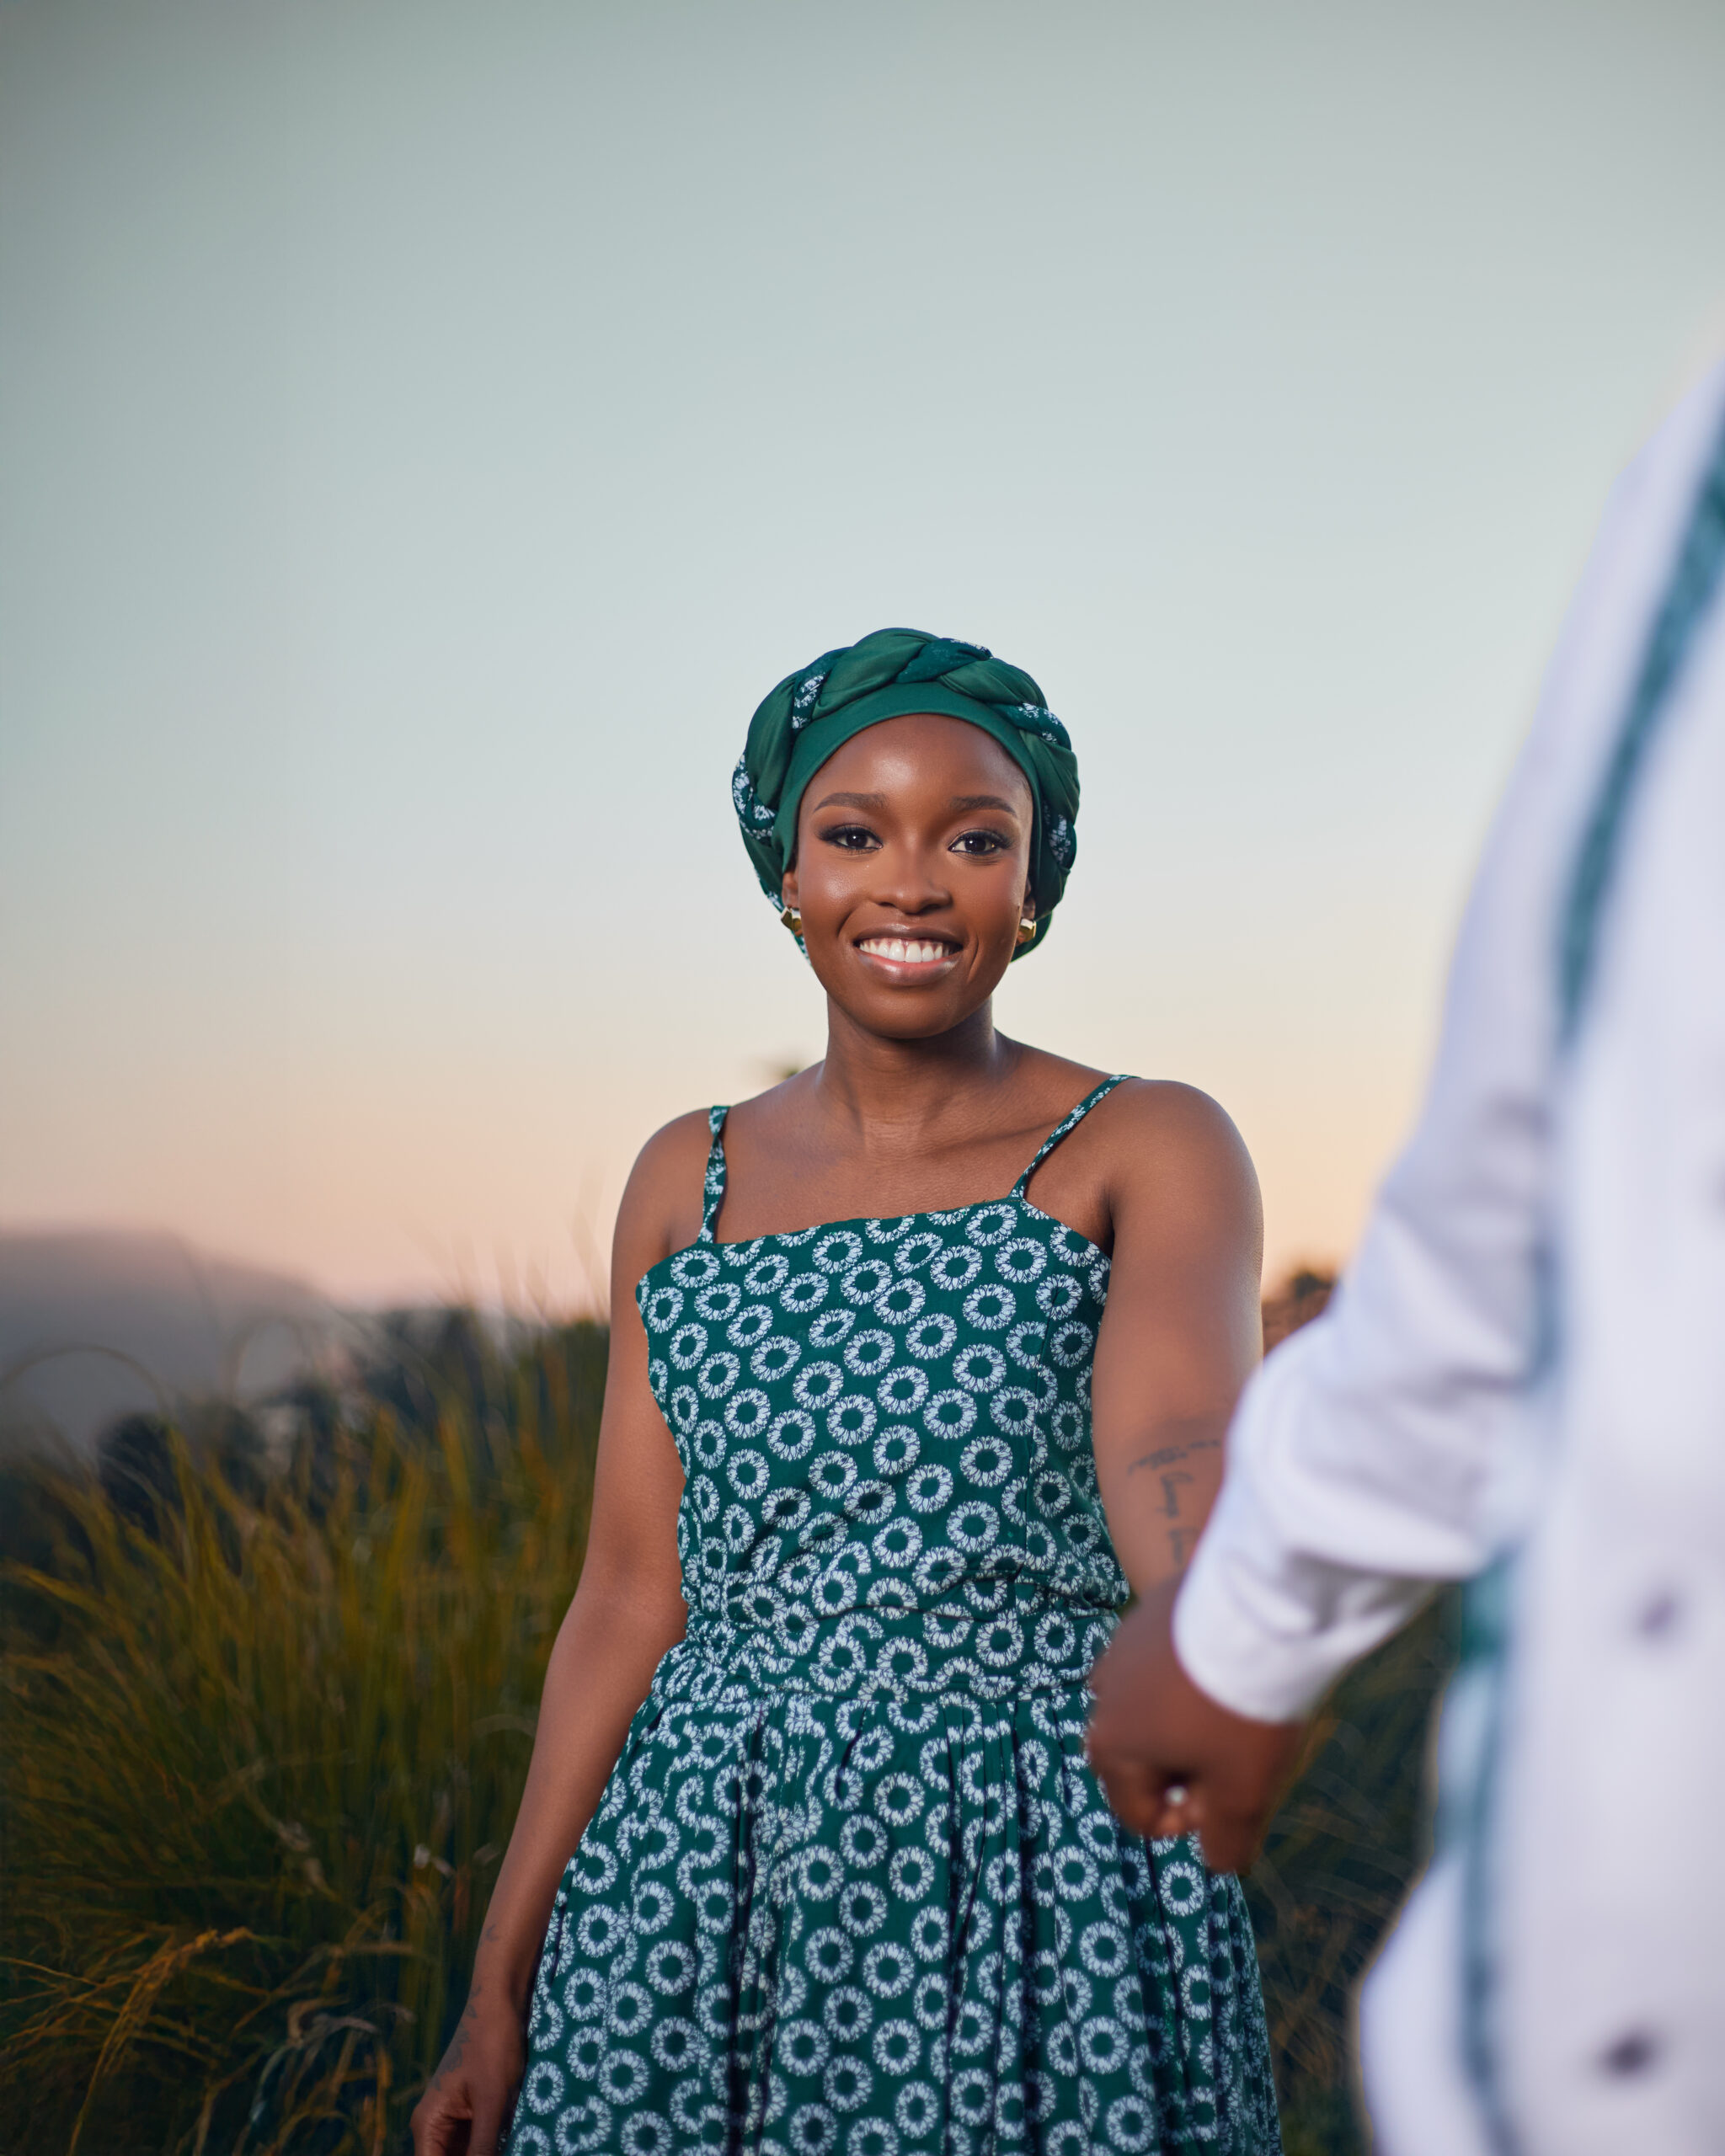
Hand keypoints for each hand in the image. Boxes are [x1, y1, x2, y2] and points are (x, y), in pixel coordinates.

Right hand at [409, 1984, 525, 2155]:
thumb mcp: (492, 2101)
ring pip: (469, 2155)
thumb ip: (483, 2149)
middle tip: (504, 2149)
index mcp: (428, 2125)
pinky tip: (517, 2142)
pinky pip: (480, 2142)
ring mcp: (455, 2118)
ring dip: (490, 2153)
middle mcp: (436, 2126)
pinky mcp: (474, 2111)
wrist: (501, 2000)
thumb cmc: (493, 2044)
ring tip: (515, 2144)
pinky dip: (496, 2146)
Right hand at [1087, 1577, 1305, 1873]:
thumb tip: (1215, 1859)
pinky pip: (1164, 1661)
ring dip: (1186, 1720)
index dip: (1192, 1821)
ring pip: (1153, 1707)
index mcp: (1111, 1745)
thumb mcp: (1243, 1794)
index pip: (1142, 1816)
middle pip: (1143, 1759)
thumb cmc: (1241, 1712)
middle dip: (1187, 1769)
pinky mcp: (1148, 1609)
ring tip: (1234, 1707)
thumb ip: (1224, 1842)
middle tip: (1236, 1753)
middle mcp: (1102, 1695)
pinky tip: (1227, 1666)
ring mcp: (1121, 1646)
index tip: (1230, 1793)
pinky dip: (1189, 1675)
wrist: (1258, 1609)